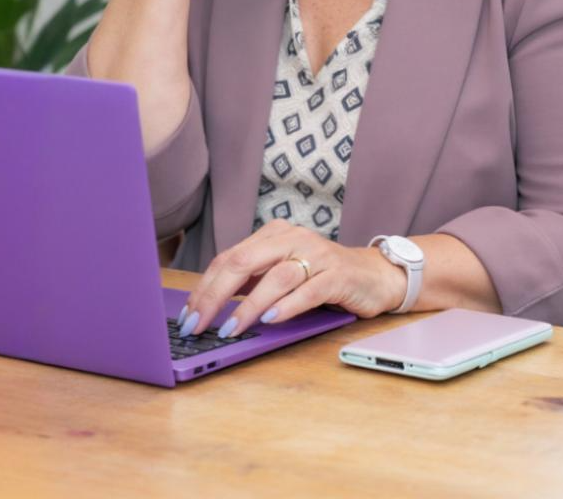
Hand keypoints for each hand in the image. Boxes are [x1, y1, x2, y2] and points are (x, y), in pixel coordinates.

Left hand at [175, 220, 407, 338]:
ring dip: (249, 306)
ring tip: (231, 328)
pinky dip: (287, 306)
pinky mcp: (338, 275)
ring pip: (276, 277)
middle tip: (199, 324)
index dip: (205, 287)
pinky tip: (271, 320)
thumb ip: (252, 282)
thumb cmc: (321, 278)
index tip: (188, 315)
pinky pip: (309, 290)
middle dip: (216, 296)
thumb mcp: (282, 274)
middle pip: (245, 262)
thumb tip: (209, 307)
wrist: (374, 275)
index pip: (229, 257)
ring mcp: (317, 254)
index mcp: (274, 234)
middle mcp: (293, 238)